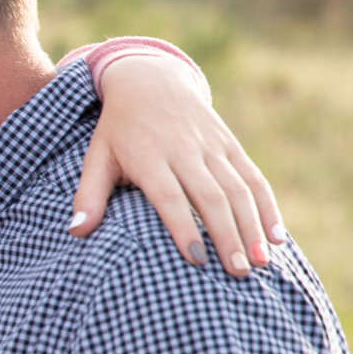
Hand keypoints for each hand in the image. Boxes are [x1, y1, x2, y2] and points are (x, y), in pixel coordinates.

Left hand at [72, 57, 283, 276]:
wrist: (149, 80)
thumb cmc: (118, 130)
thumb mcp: (97, 156)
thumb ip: (88, 195)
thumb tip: (75, 233)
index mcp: (148, 156)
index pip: (169, 196)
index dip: (183, 226)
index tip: (196, 259)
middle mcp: (184, 150)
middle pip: (210, 196)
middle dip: (227, 236)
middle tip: (238, 273)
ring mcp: (211, 146)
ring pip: (237, 189)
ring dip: (252, 226)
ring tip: (261, 263)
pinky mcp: (229, 144)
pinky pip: (253, 176)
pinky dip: (268, 205)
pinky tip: (277, 236)